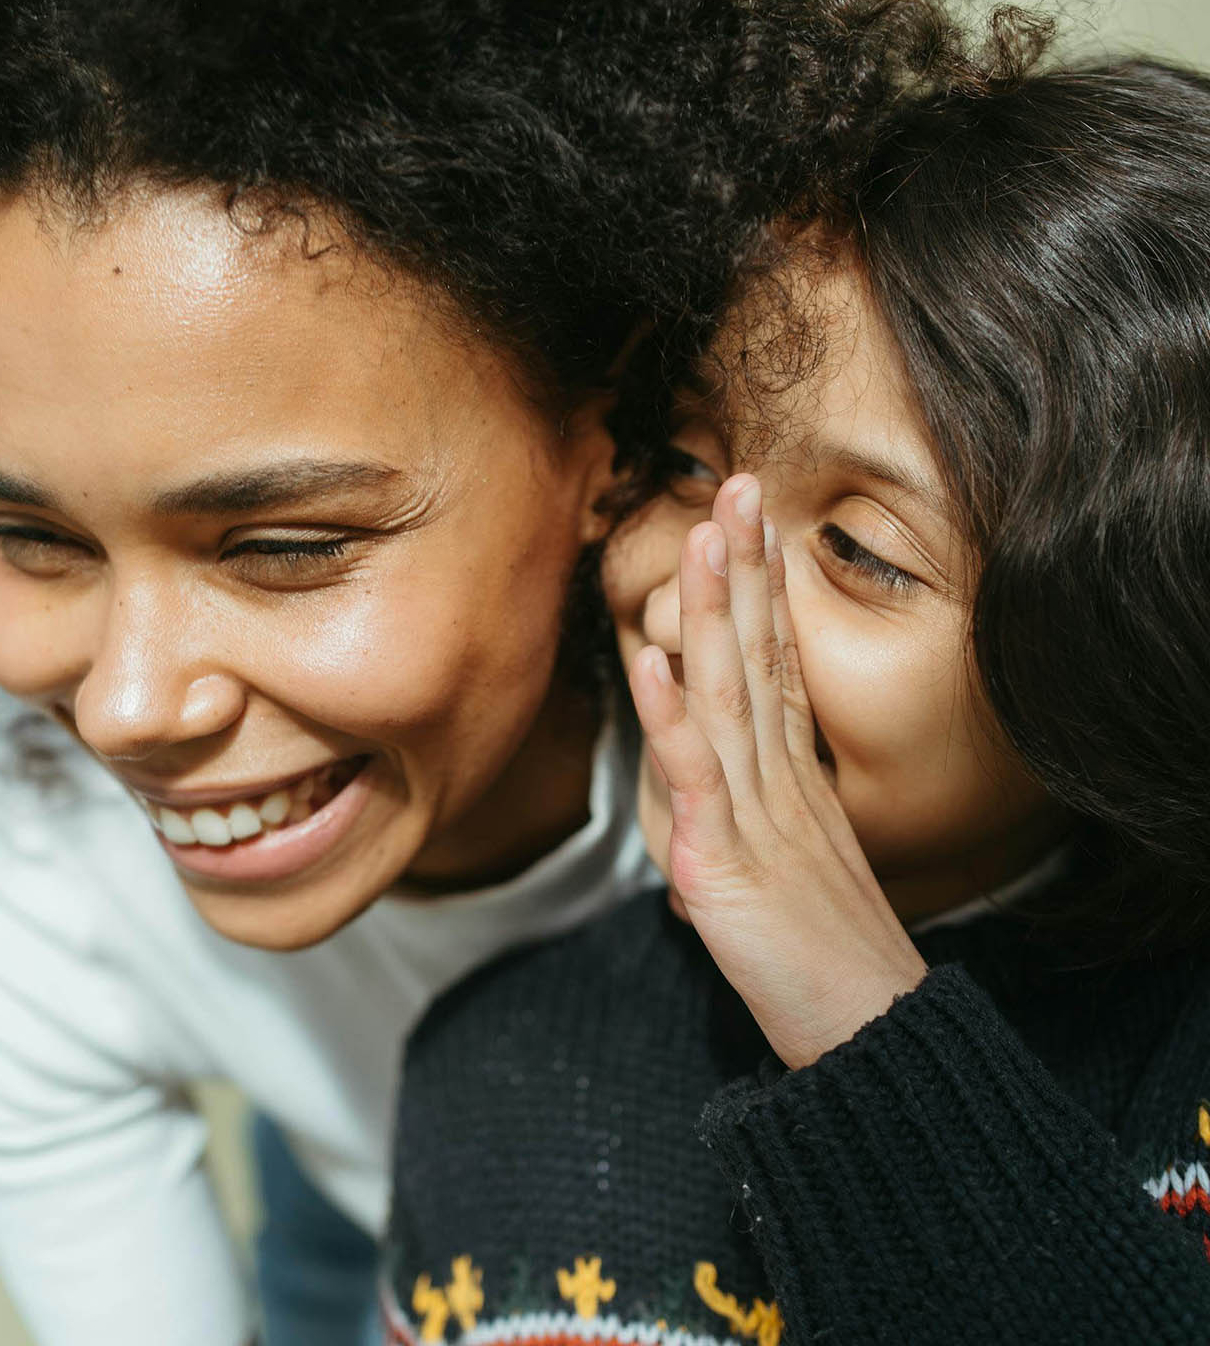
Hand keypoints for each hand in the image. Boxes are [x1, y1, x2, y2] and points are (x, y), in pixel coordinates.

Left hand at [628, 475, 927, 1069]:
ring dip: (713, 610)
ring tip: (701, 532)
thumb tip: (711, 820)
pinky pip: (695, 776)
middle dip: (746, 567)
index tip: (753, 524)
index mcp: (794, 779)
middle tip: (738, 484)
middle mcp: (779, 780)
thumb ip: (755, 826)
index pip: (776, 663)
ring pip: (730, 693)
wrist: (864, 1034)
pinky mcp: (727, 860)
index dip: (763, 590)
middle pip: (760, 655)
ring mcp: (756, 813)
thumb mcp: (792, 875)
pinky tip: (654, 656)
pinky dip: (673, 714)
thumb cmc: (827, 960)